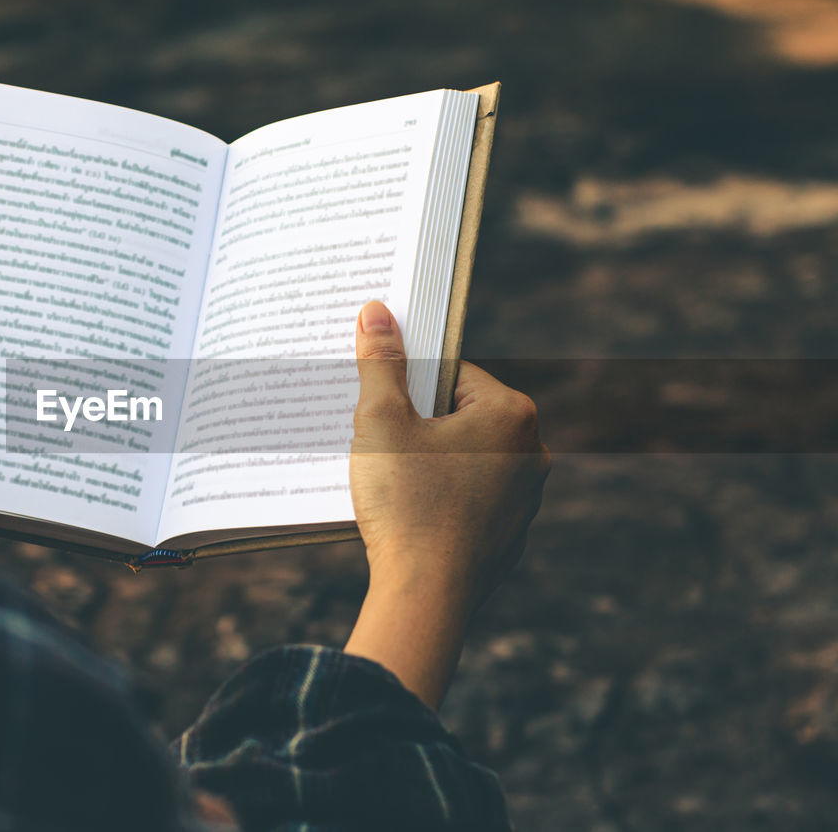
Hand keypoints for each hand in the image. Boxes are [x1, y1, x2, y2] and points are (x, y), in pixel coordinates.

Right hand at [344, 301, 549, 706]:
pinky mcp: (509, 537)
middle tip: (379, 444)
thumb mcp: (381, 422)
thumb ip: (381, 364)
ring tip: (390, 484)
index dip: (409, 388)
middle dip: (418, 425)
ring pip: (465, 460)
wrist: (425, 597)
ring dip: (428, 463)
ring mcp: (525, 499)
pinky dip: (440, 502)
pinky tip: (408, 518)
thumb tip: (377, 312)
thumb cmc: (406, 504)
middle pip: (460, 416)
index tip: (381, 408)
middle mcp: (532, 452)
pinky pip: (468, 502)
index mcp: (511, 413)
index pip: (453, 374)